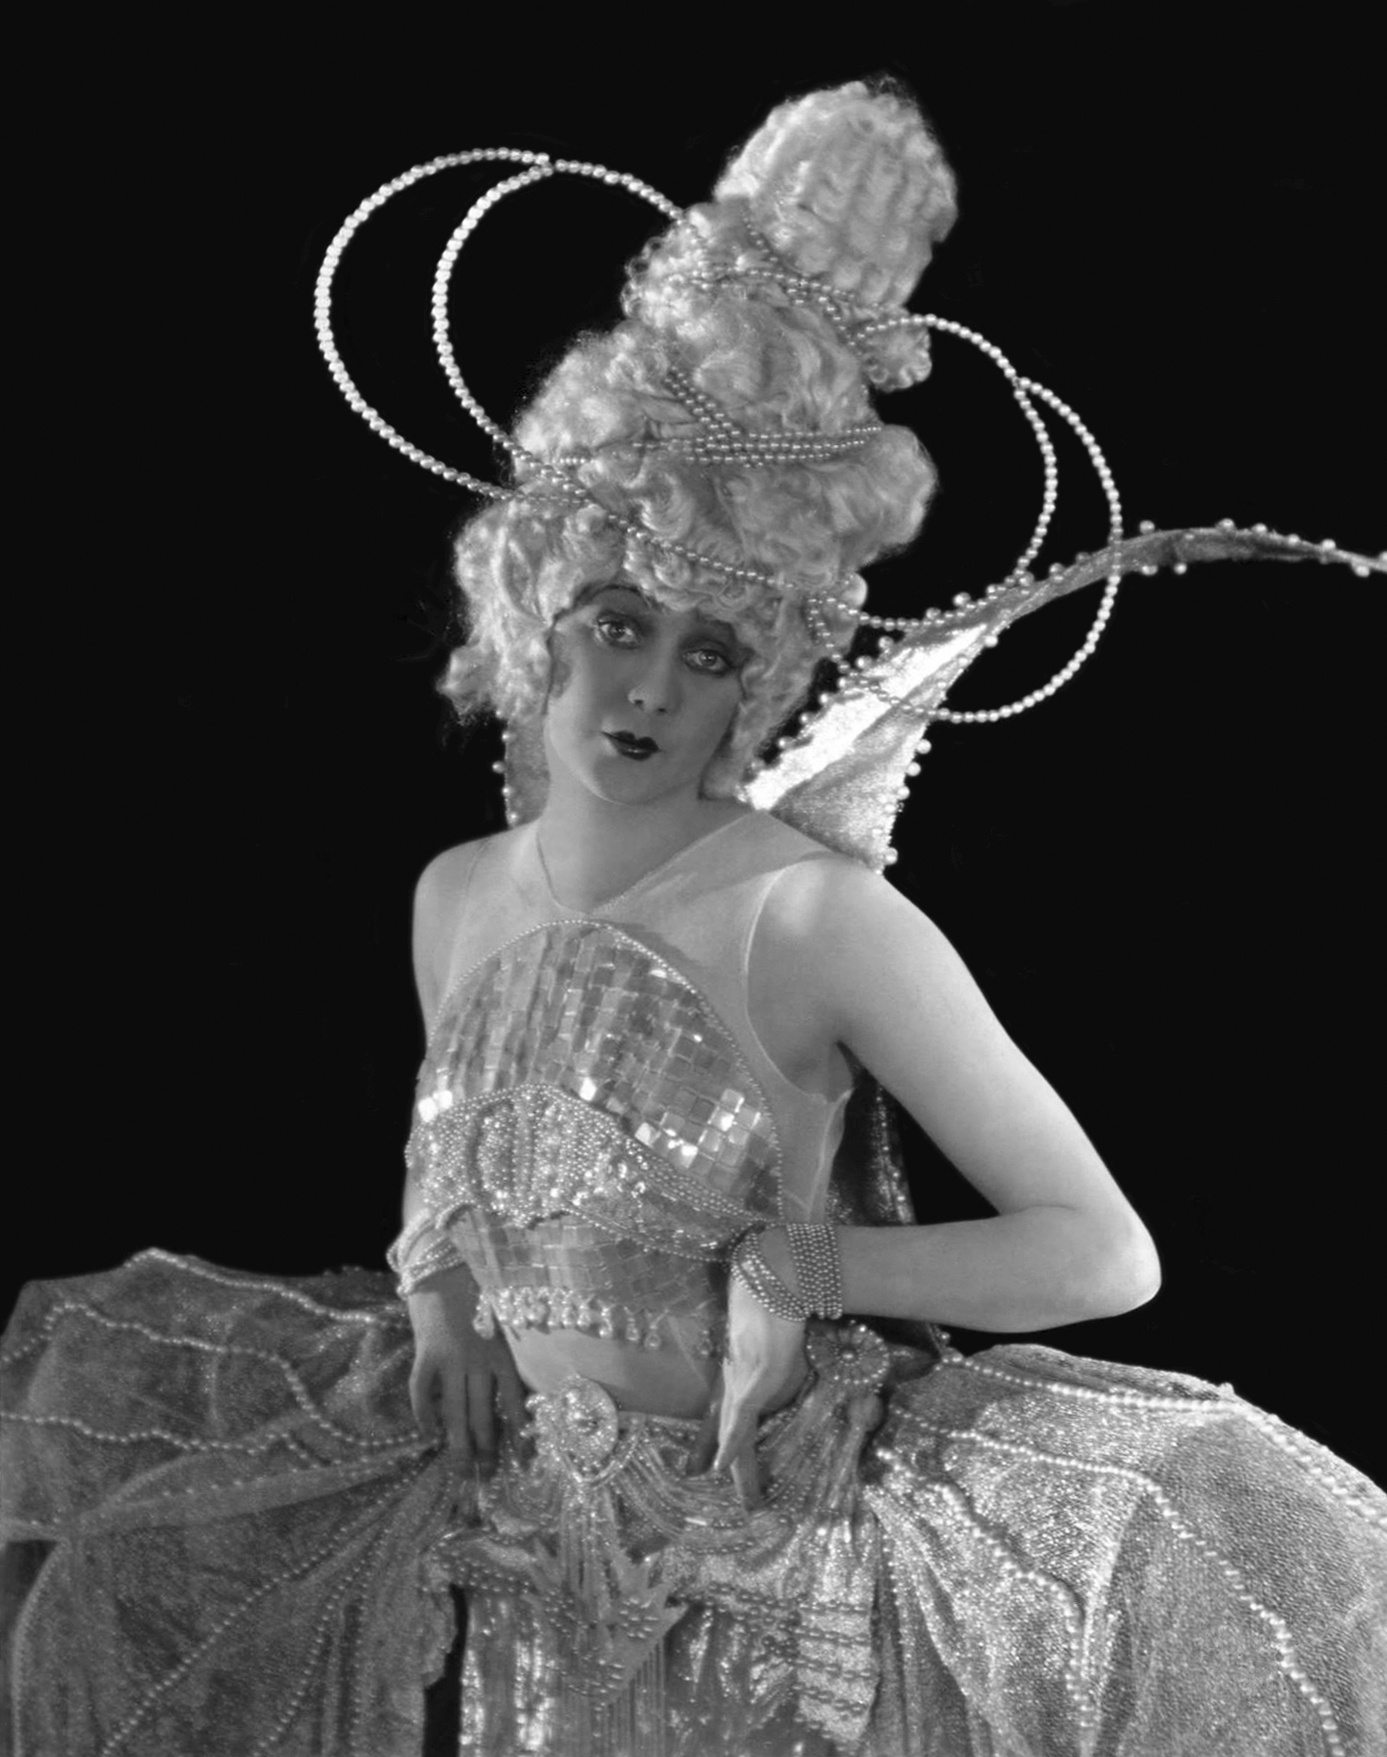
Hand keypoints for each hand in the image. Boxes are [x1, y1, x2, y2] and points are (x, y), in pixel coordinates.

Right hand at [406, 1265, 527, 1480]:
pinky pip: (423, 1391)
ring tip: (461, 1471)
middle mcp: (480, 1360)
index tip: (524, 1464)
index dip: (520, 1437)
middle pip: (485, 1416)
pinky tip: (427, 1433)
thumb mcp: (504, 1321)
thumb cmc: (480, 1291)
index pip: (517, 1405)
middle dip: (487, 1451)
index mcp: (504, 1353)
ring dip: (459, 1445)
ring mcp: (451, 1358)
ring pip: (456, 1413)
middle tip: (488, 1478)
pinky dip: (424, 1414)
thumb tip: (518, 1395)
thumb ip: (507, 1355)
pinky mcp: (426, 1353)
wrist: (446, 1262)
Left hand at [687, 1234, 807, 1509]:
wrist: (776, 1282)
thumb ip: (808, 1378)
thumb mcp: (801, 1356)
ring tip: (747, 1500)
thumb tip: (847, 1396)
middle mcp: (738, 1385)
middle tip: (750, 1503)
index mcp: (748, 1380)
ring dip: (740, 1470)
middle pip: (736, 1436)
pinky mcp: (748, 1383)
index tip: (739, 1476)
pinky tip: (721, 1470)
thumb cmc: (788, 1313)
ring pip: (735, 1436)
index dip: (741, 1450)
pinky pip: (738, 1423)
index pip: (742, 1423)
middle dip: (743, 1470)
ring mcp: (741, 1385)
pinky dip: (731, 1447)